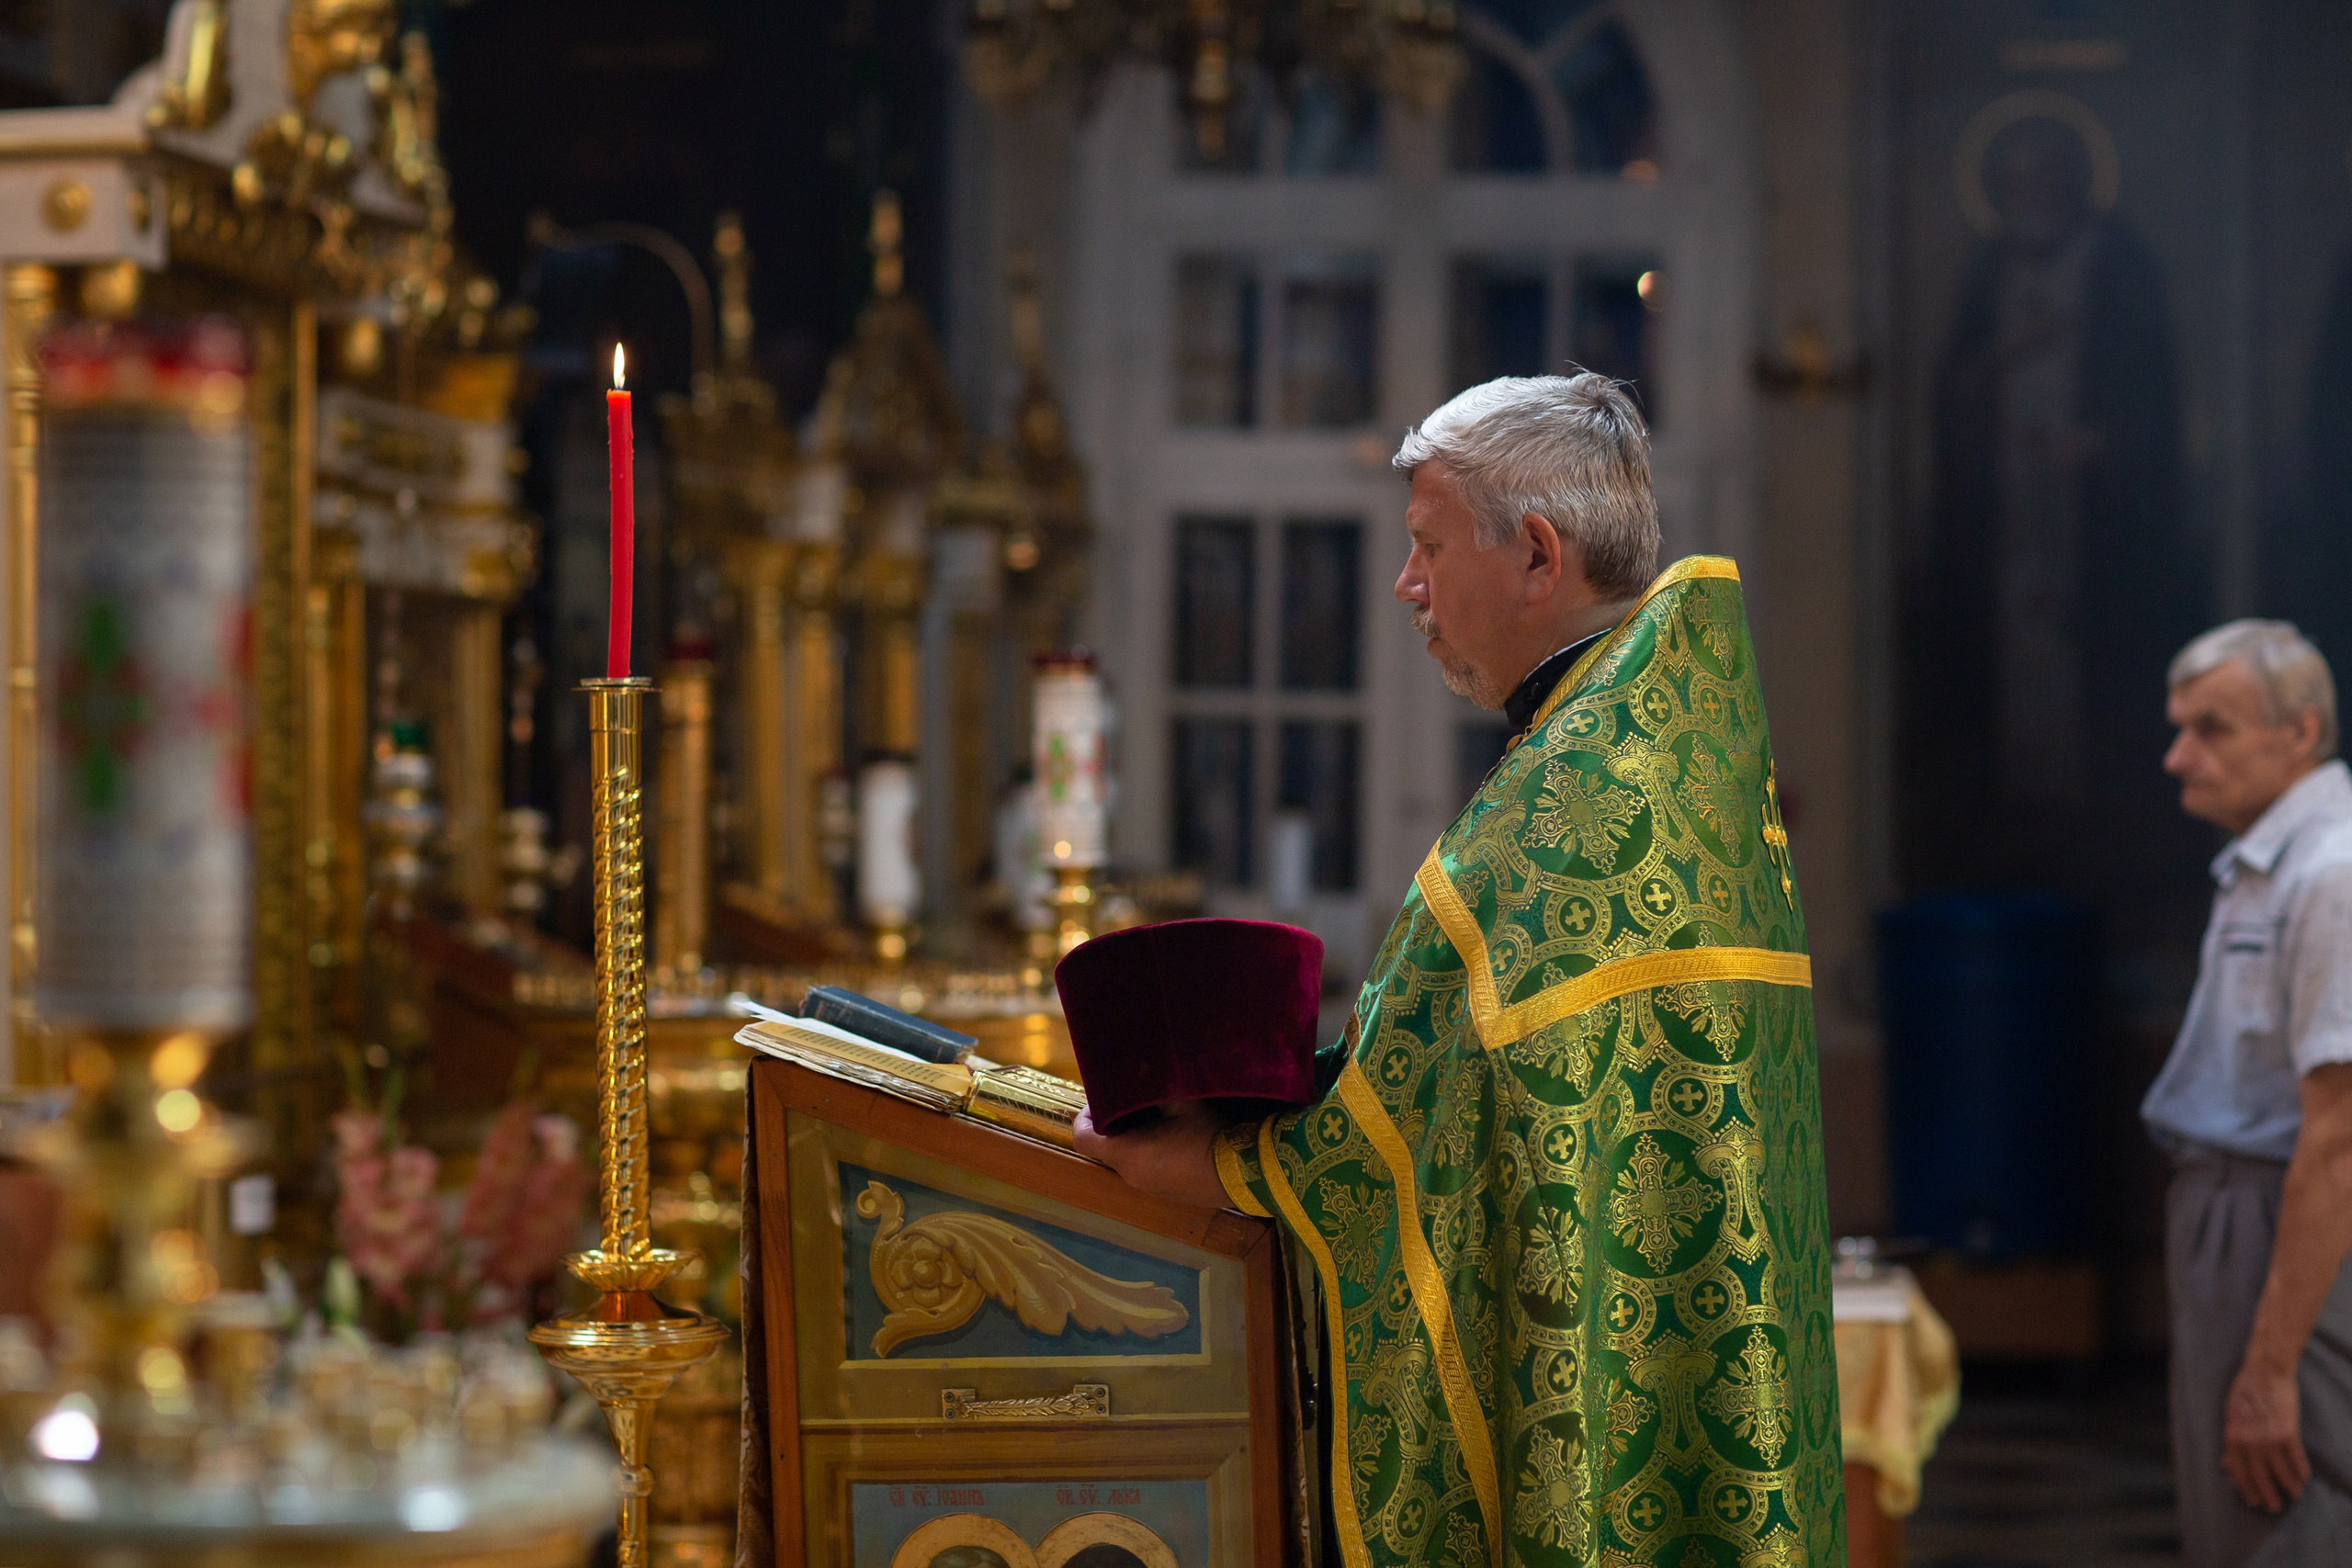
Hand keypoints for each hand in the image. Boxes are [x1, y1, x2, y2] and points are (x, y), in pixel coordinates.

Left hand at [1072, 1101, 1232, 1209]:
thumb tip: (1139, 1077)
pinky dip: (1150, 1155)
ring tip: (1155, 1119)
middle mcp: (1131, 1177)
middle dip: (1114, 1126)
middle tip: (1131, 1104)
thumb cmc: (1206, 1135)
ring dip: (1133, 1141)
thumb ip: (1154, 1091)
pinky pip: (1147, 1172)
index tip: (1097, 1104)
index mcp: (1127, 1154)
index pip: (1083, 1140)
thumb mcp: (1181, 1104)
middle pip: (1106, 1149)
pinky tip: (1174, 1140)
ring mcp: (1150, 1189)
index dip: (1083, 1119)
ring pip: (1128, 1161)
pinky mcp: (1167, 1195)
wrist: (1244, 1173)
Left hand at [2223, 1357, 2309, 1513]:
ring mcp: (2269, 1437)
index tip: (2252, 1501)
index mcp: (2233, 1436)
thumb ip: (2231, 1440)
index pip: (2238, 1469)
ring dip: (2288, 1485)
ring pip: (2279, 1469)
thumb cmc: (2244, 1390)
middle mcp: (2249, 1440)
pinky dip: (2301, 1469)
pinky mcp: (2288, 1431)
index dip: (2246, 1487)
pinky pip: (2295, 1456)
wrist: (2265, 1372)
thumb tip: (2226, 1464)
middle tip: (2274, 1508)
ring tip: (2294, 1496)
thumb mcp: (2230, 1415)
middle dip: (2267, 1494)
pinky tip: (2304, 1479)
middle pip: (2259, 1474)